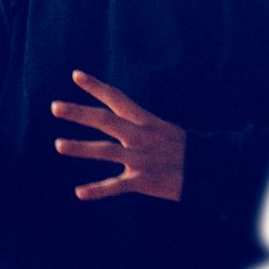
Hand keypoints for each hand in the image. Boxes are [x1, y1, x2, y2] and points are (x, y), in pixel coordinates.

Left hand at [52, 71, 185, 200]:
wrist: (212, 168)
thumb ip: (139, 125)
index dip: (96, 87)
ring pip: (107, 150)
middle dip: (80, 113)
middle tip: (55, 107)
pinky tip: (79, 192)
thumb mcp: (164, 129)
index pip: (118, 99)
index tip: (75, 75)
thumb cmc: (185, 149)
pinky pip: (118, 185)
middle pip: (106, 121)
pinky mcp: (145, 180)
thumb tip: (117, 116)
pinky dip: (99, 189)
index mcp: (146, 122)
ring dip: (82, 148)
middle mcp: (142, 136)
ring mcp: (142, 158)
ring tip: (59, 144)